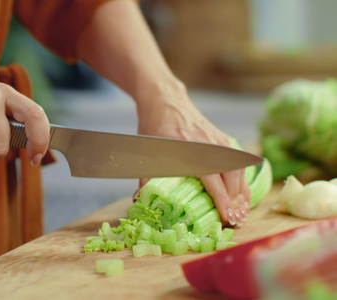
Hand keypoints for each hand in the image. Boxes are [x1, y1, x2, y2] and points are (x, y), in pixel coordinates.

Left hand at [133, 81, 248, 226]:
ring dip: (242, 192)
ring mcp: (218, 140)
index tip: (228, 217)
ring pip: (238, 170)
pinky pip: (237, 162)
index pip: (212, 180)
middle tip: (237, 221)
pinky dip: (242, 179)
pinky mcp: (222, 138)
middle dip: (236, 201)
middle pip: (231, 178)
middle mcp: (208, 145)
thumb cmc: (154, 128)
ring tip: (242, 212)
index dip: (222, 201)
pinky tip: (242, 193)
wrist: (165, 100)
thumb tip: (139, 201)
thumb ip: (146, 177)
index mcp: (190, 150)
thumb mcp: (146, 151)